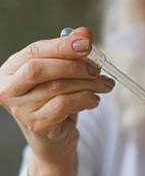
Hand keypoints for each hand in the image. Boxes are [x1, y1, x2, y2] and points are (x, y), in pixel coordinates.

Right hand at [0, 26, 114, 164]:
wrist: (54, 142)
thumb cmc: (55, 103)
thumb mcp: (61, 75)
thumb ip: (70, 53)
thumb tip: (85, 33)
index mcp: (10, 71)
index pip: (34, 51)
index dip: (62, 45)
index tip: (87, 42)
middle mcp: (9, 90)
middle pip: (41, 68)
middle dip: (75, 65)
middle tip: (98, 69)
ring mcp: (21, 110)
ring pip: (58, 87)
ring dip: (88, 83)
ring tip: (104, 85)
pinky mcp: (38, 125)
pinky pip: (65, 104)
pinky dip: (86, 99)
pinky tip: (93, 101)